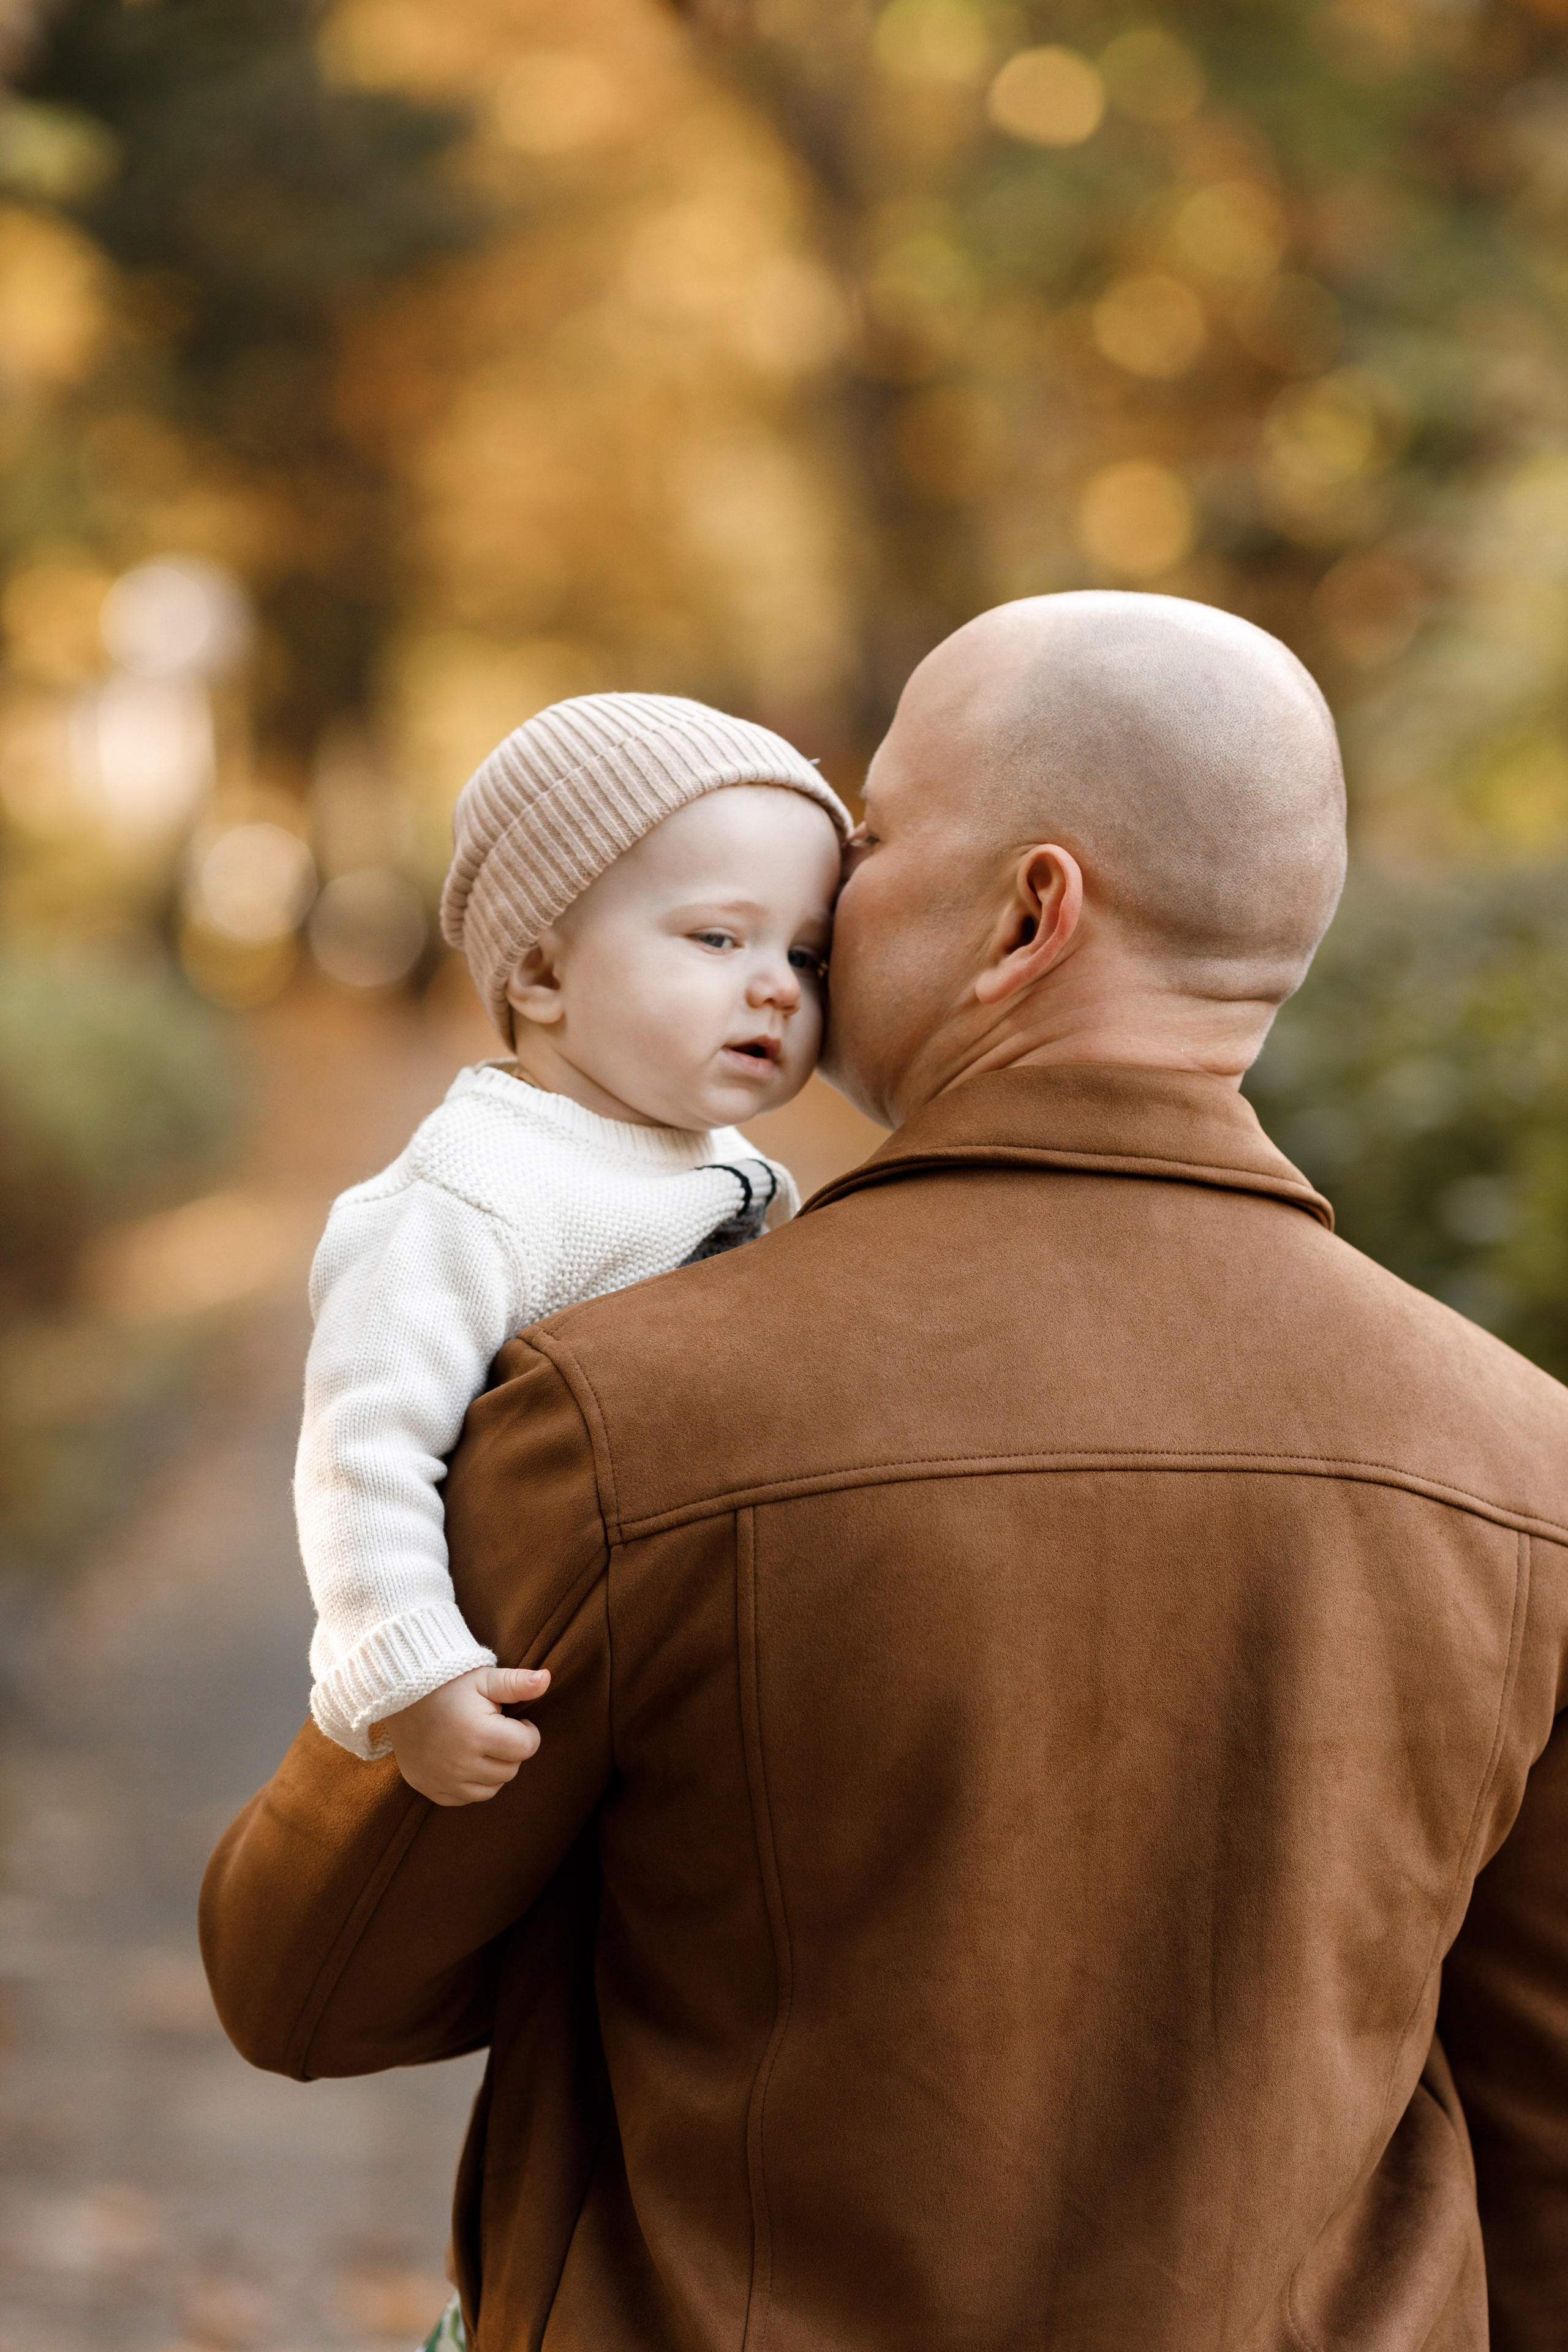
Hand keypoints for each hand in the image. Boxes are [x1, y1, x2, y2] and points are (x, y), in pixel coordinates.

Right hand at [383, 1664, 550, 1805]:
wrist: (398, 1693)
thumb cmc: (448, 1683)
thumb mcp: (483, 1678)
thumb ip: (516, 1683)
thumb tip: (547, 1678)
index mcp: (476, 1733)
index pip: (526, 1747)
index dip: (528, 1732)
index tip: (516, 1720)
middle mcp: (459, 1762)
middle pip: (510, 1771)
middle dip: (510, 1751)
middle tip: (495, 1730)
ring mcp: (441, 1779)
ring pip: (491, 1790)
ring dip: (493, 1771)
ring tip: (482, 1745)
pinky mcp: (428, 1787)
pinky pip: (464, 1799)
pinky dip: (470, 1784)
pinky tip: (464, 1760)